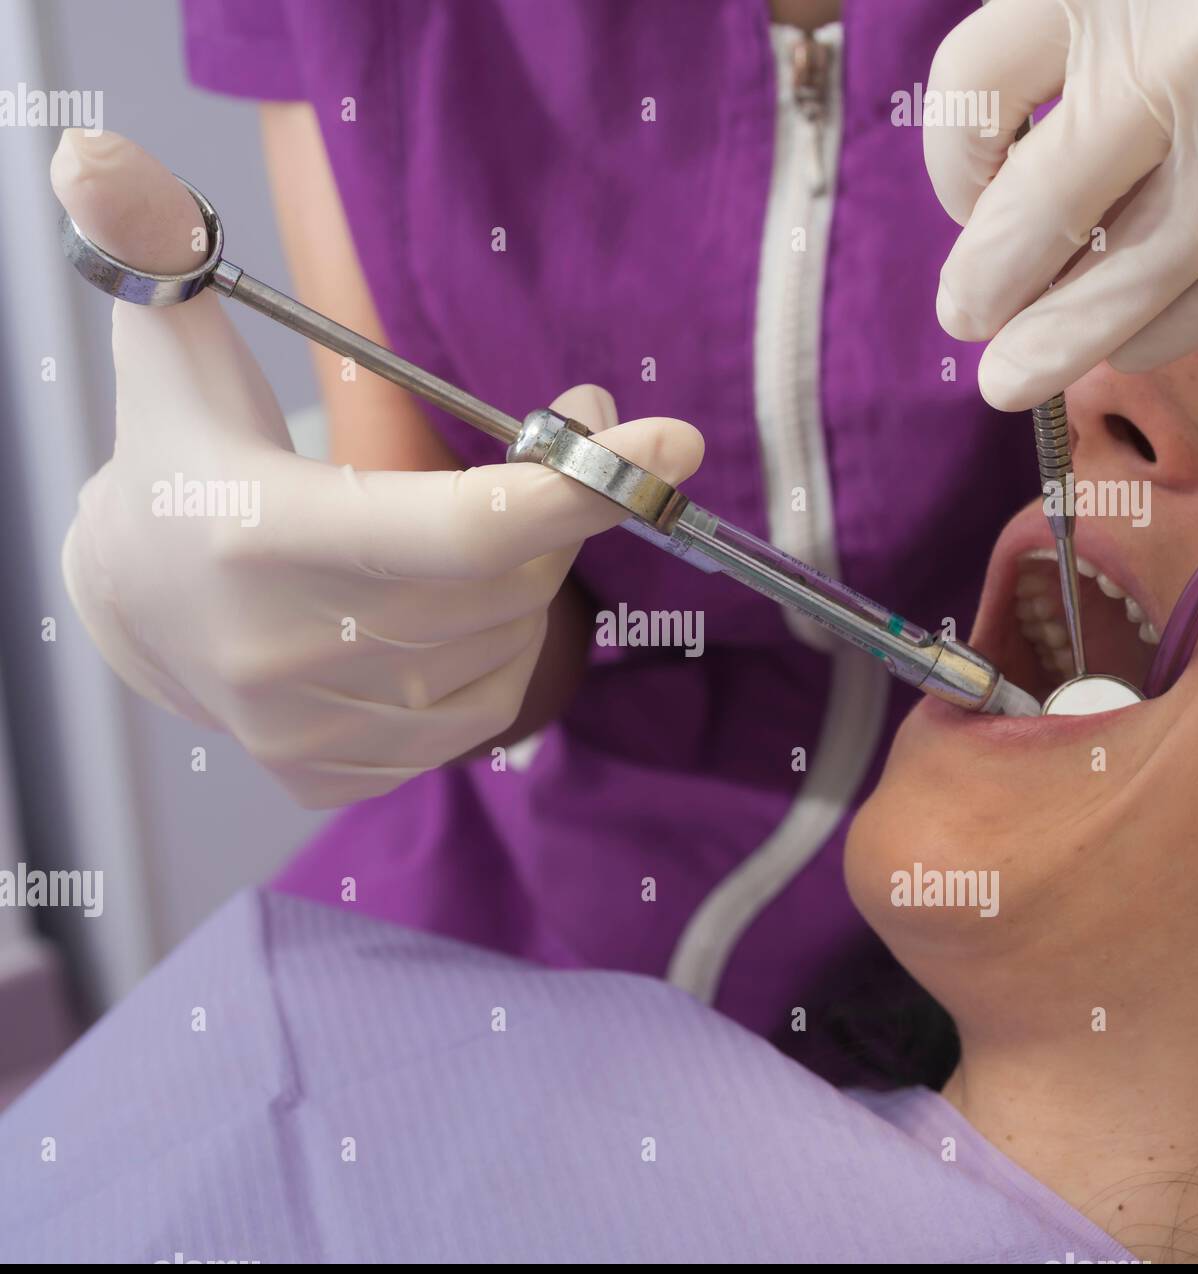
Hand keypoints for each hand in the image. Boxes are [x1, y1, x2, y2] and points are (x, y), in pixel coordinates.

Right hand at [52, 130, 702, 807]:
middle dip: (557, 515)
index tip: (672, 442)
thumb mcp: (173, 360)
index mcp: (257, 538)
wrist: (134, 608)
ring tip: (484, 536)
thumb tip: (117, 166)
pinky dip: (502, 652)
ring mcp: (310, 729)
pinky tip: (460, 611)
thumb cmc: (181, 468)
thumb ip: (168, 259)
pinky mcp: (332, 774)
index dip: (574, 490)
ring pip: (506, 652)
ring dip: (530, 582)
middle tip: (560, 459)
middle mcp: (283, 653)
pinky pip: (483, 713)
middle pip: (505, 588)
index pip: (457, 531)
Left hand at [924, 0, 1197, 409]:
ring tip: (1011, 379)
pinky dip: (1170, 328)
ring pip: (1135, 270)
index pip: (974, 88)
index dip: (953, 161)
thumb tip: (1003, 192)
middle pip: (1039, 209)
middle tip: (967, 317)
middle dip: (987, 285)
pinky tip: (1131, 342)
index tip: (969, 197)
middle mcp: (1182, 45)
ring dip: (1061, 341)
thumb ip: (1073, 41)